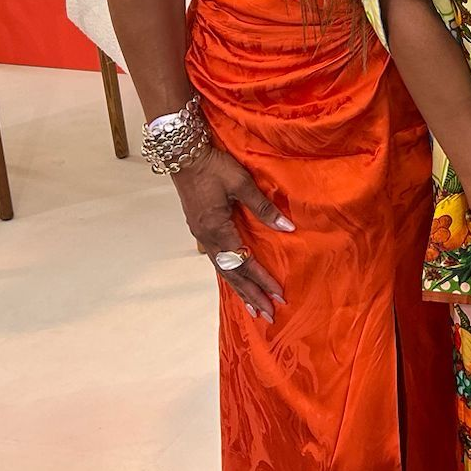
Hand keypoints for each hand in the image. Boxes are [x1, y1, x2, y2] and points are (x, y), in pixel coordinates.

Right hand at [171, 145, 293, 322]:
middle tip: (268, 314)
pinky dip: (229, 274)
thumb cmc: (214, 166)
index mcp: (217, 229)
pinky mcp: (201, 229)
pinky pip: (217, 259)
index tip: (278, 295)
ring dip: (239, 289)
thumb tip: (287, 228)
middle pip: (231, 274)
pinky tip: (236, 281)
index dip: (262, 279)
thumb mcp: (241, 183)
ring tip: (253, 307)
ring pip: (223, 269)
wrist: (184, 155)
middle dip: (251, 294)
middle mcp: (207, 238)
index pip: (243, 262)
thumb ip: (263, 207)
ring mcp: (202, 236)